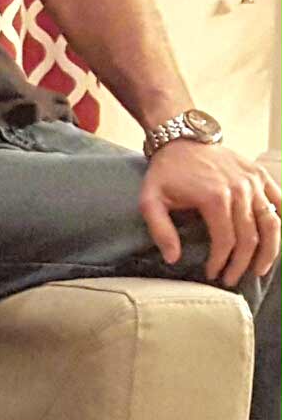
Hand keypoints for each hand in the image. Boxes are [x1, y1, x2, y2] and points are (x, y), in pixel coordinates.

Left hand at [141, 140, 281, 285]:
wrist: (181, 139)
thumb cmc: (166, 173)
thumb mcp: (150, 201)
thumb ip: (160, 230)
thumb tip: (173, 259)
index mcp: (214, 197)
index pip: (226, 240)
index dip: (221, 262)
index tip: (213, 274)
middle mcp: (240, 190)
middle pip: (250, 236)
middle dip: (243, 263)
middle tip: (233, 279)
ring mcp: (254, 181)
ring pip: (272, 222)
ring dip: (270, 250)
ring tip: (260, 269)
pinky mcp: (260, 175)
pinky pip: (280, 201)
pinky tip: (277, 240)